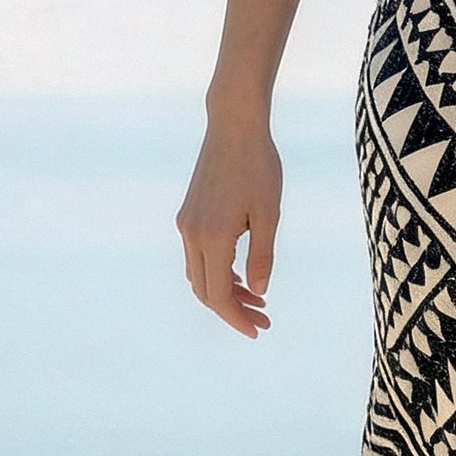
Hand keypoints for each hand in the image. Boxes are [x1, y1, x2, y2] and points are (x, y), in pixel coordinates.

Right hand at [176, 111, 282, 336]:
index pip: (218, 295)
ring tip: (257, 300)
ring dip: (224, 292)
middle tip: (264, 319)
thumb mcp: (269, 214)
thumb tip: (260, 292)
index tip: (259, 329)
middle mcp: (191, 234)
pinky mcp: (188, 214)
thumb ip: (263, 256)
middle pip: (205, 290)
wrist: (233, 126)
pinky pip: (197, 256)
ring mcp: (186, 224)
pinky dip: (217, 271)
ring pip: (199, 274)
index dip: (237, 317)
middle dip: (232, 309)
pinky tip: (241, 275)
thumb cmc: (259, 166)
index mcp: (212, 237)